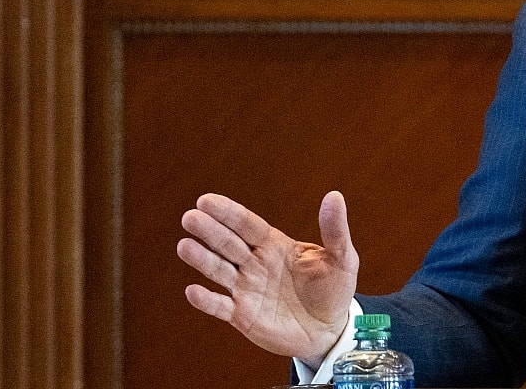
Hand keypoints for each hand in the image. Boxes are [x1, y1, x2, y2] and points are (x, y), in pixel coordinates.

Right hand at [177, 191, 359, 365]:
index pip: (247, 224)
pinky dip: (206, 301)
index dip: (228, 212)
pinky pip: (220, 307)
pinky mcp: (242, 316)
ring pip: (219, 271)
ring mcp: (246, 289)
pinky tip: (192, 291)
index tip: (206, 200)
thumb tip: (334, 195)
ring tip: (184, 246)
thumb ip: (335, 229)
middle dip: (209, 230)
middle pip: (228, 244)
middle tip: (190, 217)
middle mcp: (255, 264)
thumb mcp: (341, 257)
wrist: (330, 329)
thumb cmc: (334, 289)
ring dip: (202, 259)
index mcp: (275, 245)